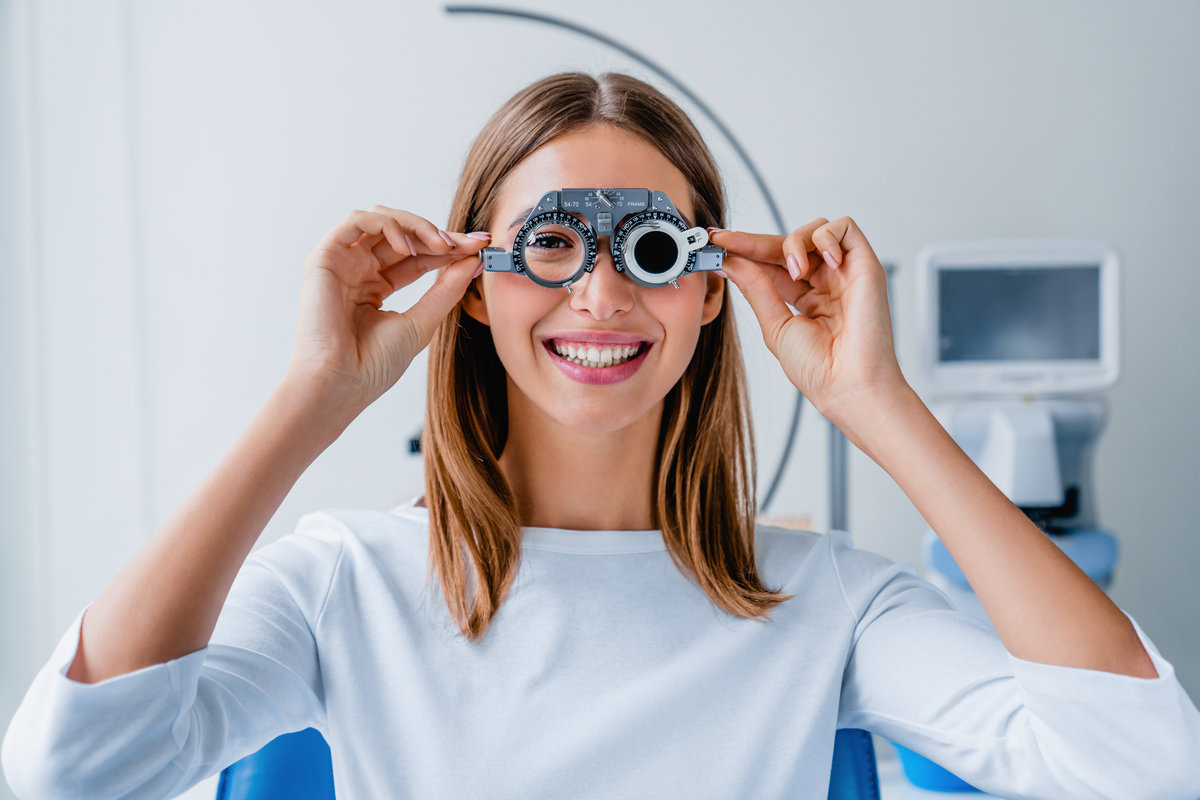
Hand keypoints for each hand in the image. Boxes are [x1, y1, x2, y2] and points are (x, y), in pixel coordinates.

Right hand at [290, 205, 488, 408]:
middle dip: (439, 234)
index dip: (449, 249)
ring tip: (442, 246)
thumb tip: (474, 261)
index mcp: (376, 287)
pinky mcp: (325, 257)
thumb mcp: (422, 322)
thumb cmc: (374, 365)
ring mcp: (342, 262)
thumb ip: (446, 290)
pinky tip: (409, 246)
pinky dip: (388, 225)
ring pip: (382, 219)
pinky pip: (357, 220)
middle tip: (469, 244)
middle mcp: (358, 270)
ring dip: (417, 226)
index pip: (418, 257)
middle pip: (403, 235)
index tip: (480, 248)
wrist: (341, 384)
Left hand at [714, 217, 905, 422]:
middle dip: (754, 241)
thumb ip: (756, 289)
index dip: (744, 251)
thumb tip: (731, 263)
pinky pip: (844, 227)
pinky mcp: (865, 264)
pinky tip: (824, 261)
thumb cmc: (818, 368)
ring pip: (814, 230)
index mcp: (804, 297)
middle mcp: (825, 281)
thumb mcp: (775, 324)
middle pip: (787, 243)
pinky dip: (827, 237)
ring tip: (795, 271)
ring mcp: (844, 271)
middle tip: (727, 242)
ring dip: (794, 243)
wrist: (847, 384)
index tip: (716, 243)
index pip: (770, 263)